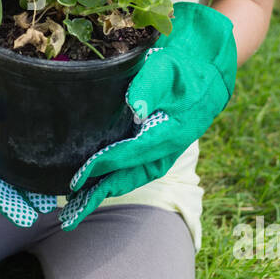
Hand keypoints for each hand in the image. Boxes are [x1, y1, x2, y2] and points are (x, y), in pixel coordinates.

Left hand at [58, 1, 237, 231]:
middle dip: (101, 192)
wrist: (206, 72)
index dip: (105, 164)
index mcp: (171, 131)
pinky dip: (116, 181)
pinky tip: (96, 187)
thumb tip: (134, 107)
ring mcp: (164, 152)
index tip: (80, 174)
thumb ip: (149, 86)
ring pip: (133, 178)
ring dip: (106, 191)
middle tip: (73, 210)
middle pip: (131, 176)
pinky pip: (137, 172)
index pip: (132, 152)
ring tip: (78, 206)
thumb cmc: (183, 68)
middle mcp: (168, 148)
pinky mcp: (159, 150)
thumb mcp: (167, 68)